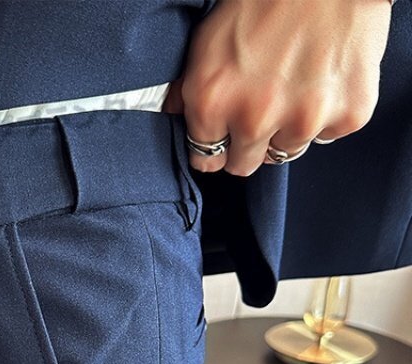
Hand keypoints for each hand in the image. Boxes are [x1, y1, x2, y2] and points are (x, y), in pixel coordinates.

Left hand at [163, 0, 393, 175]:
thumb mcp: (208, 40)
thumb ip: (189, 87)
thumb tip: (175, 112)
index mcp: (212, 102)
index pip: (206, 160)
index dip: (214, 148)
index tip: (223, 140)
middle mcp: (255, 119)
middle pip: (244, 165)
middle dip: (248, 144)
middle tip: (260, 111)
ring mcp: (304, 120)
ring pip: (286, 152)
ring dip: (287, 129)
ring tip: (294, 87)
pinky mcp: (348, 114)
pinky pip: (328, 135)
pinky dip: (327, 114)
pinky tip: (323, 79)